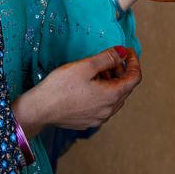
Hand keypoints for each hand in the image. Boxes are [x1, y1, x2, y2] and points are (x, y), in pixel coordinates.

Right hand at [13, 46, 141, 135]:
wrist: (39, 109)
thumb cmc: (61, 86)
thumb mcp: (86, 66)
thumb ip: (108, 58)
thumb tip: (123, 53)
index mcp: (112, 96)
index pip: (135, 78)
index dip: (134, 62)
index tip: (126, 51)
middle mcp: (109, 110)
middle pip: (125, 88)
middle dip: (121, 71)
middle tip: (110, 58)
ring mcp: (98, 118)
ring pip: (114, 98)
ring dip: (111, 82)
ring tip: (97, 70)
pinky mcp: (88, 121)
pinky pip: (103, 105)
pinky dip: (103, 92)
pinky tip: (89, 85)